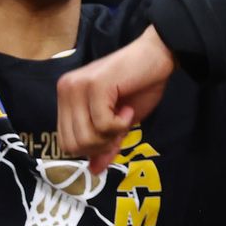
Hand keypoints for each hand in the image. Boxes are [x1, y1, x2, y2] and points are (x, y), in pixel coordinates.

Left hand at [56, 26, 175, 170]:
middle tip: (120, 128)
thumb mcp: (120, 122)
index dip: (91, 148)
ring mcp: (77, 86)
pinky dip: (120, 124)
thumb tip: (95, 171)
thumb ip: (105, 144)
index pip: (65, 142)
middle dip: (101, 145)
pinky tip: (127, 108)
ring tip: (124, 116)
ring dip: (111, 134)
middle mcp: (66, 90)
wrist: (159, 55)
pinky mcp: (94, 86)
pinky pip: (102, 124)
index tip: (113, 134)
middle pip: (72, 144)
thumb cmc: (140, 84)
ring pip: (86, 137)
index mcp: (67, 98)